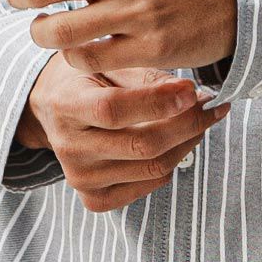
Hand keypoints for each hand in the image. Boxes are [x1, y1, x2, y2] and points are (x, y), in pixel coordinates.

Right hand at [18, 53, 230, 212]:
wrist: (52, 109)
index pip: (113, 109)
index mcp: (66, 105)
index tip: (191, 91)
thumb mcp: (107, 63)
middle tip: (210, 104)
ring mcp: (81, 178)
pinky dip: (173, 162)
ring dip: (187, 142)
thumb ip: (145, 77)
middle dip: (187, 124)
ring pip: (153, 168)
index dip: (156, 102)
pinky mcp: (94, 199)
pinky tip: (179, 140)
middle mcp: (69, 148)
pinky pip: (150, 184)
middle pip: (141, 145)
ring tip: (201, 118)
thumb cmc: (86, 79)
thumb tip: (189, 94)